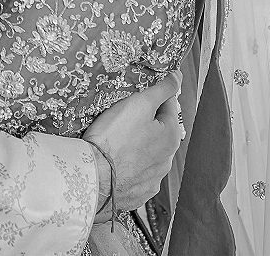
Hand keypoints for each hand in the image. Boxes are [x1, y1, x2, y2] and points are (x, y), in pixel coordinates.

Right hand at [83, 71, 182, 221]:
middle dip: (144, 121)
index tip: (136, 96)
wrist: (92, 176)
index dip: (151, 96)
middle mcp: (166, 161)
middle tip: (122, 117)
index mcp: (171, 137)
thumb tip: (177, 77)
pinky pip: (135, 172)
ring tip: (116, 139)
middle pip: (158, 129)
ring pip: (147, 152)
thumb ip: (161, 89)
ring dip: (137, 144)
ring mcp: (152, 179)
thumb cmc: (114, 139)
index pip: (168, 105)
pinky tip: (115, 159)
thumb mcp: (139, 104)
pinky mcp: (137, 192)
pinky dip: (128, 164)